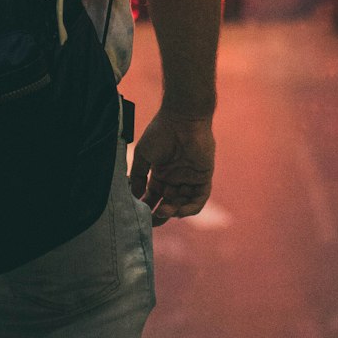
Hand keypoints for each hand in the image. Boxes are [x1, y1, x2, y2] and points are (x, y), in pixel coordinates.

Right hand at [129, 109, 214, 225]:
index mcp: (161, 173)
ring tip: (163, 211)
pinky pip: (199, 198)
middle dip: (160, 214)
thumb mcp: (142, 154)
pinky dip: (190, 208)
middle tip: (152, 220)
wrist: (182, 117)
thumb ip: (137, 175)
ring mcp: (190, 178)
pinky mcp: (203, 177)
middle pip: (168, 203)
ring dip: (174, 211)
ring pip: (183, 203)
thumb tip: (133, 196)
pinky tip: (179, 211)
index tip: (139, 217)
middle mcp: (175, 178)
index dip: (147, 207)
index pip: (154, 197)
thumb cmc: (160, 132)